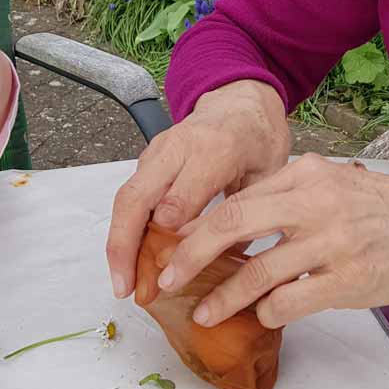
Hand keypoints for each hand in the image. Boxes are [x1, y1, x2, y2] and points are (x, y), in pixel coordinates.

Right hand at [106, 80, 289, 299]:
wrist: (244, 100)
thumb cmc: (259, 138)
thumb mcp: (269, 174)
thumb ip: (247, 214)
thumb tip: (232, 268)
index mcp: (216, 151)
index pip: (180, 201)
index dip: (170, 240)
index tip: (167, 276)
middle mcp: (179, 148)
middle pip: (137, 198)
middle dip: (125, 246)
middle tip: (127, 287)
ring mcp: (159, 150)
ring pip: (127, 198)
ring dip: (119, 243)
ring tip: (124, 283)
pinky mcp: (149, 157)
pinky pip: (131, 195)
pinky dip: (126, 229)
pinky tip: (133, 262)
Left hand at [155, 153, 388, 327]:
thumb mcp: (338, 183)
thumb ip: (292, 195)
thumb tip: (233, 222)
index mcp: (310, 173)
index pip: (239, 197)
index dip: (200, 225)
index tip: (174, 245)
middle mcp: (317, 202)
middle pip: (234, 224)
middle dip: (191, 255)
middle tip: (167, 278)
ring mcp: (334, 242)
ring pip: (257, 272)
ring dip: (223, 297)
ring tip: (203, 313)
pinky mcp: (348, 280)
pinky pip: (290, 302)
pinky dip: (268, 312)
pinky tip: (264, 316)